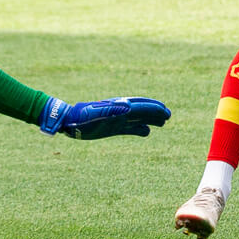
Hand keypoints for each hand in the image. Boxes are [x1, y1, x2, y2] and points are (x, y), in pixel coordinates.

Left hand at [39, 97, 170, 138]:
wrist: (70, 121)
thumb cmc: (82, 117)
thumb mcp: (97, 114)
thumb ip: (112, 111)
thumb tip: (128, 107)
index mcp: (118, 106)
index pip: (139, 106)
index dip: (152, 108)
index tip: (164, 111)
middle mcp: (120, 111)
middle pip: (142, 111)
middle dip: (155, 112)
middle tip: (168, 115)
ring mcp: (118, 119)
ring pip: (139, 119)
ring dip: (151, 119)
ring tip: (163, 122)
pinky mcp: (113, 127)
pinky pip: (130, 128)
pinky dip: (140, 129)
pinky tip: (147, 132)